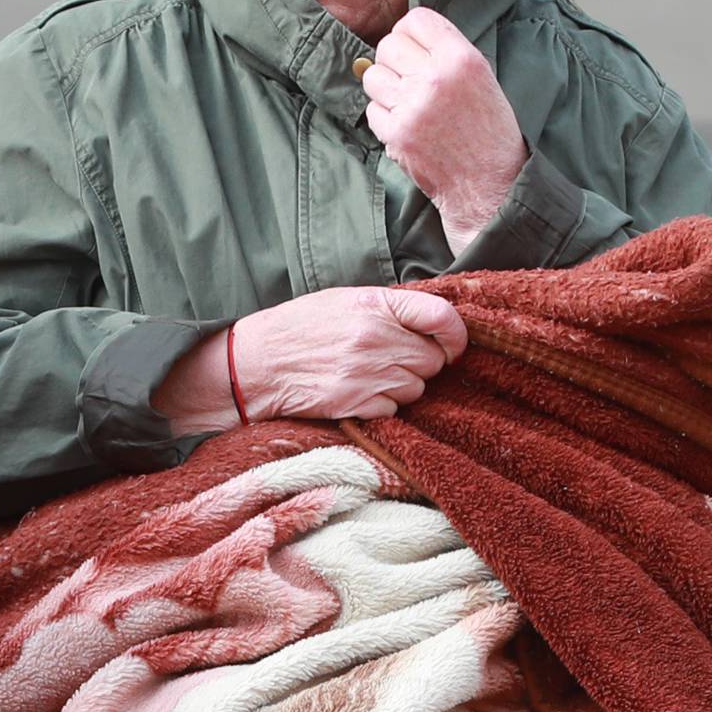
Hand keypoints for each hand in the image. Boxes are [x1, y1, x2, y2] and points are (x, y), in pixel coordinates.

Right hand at [153, 286, 468, 433]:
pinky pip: (394, 410)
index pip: (442, 316)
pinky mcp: (356, 404)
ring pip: (416, 388)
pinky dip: (382, 407)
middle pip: (432, 359)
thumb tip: (433, 321)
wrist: (256, 365)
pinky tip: (358, 394)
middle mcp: (375, 337)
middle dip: (419, 363)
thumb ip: (388, 308)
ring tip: (369, 376)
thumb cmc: (299, 329)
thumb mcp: (342, 300)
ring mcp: (367, 373)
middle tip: (392, 361)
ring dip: (400, 386)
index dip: (456, 334)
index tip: (452, 344)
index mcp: (374, 304)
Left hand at [359, 7, 527, 249]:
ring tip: (405, 101)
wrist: (490, 185)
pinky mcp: (396, 134)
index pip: (416, 19)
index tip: (413, 45)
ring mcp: (412, 107)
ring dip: (384, 86)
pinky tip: (406, 124)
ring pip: (373, 75)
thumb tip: (411, 37)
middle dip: (394, 59)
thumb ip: (448, 53)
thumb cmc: (490, 132)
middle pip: (388, 44)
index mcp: (461, 58)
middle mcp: (435, 78)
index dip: (410, 31)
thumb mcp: (483, 78)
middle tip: (407, 77)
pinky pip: (372, 109)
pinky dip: (384, 116)